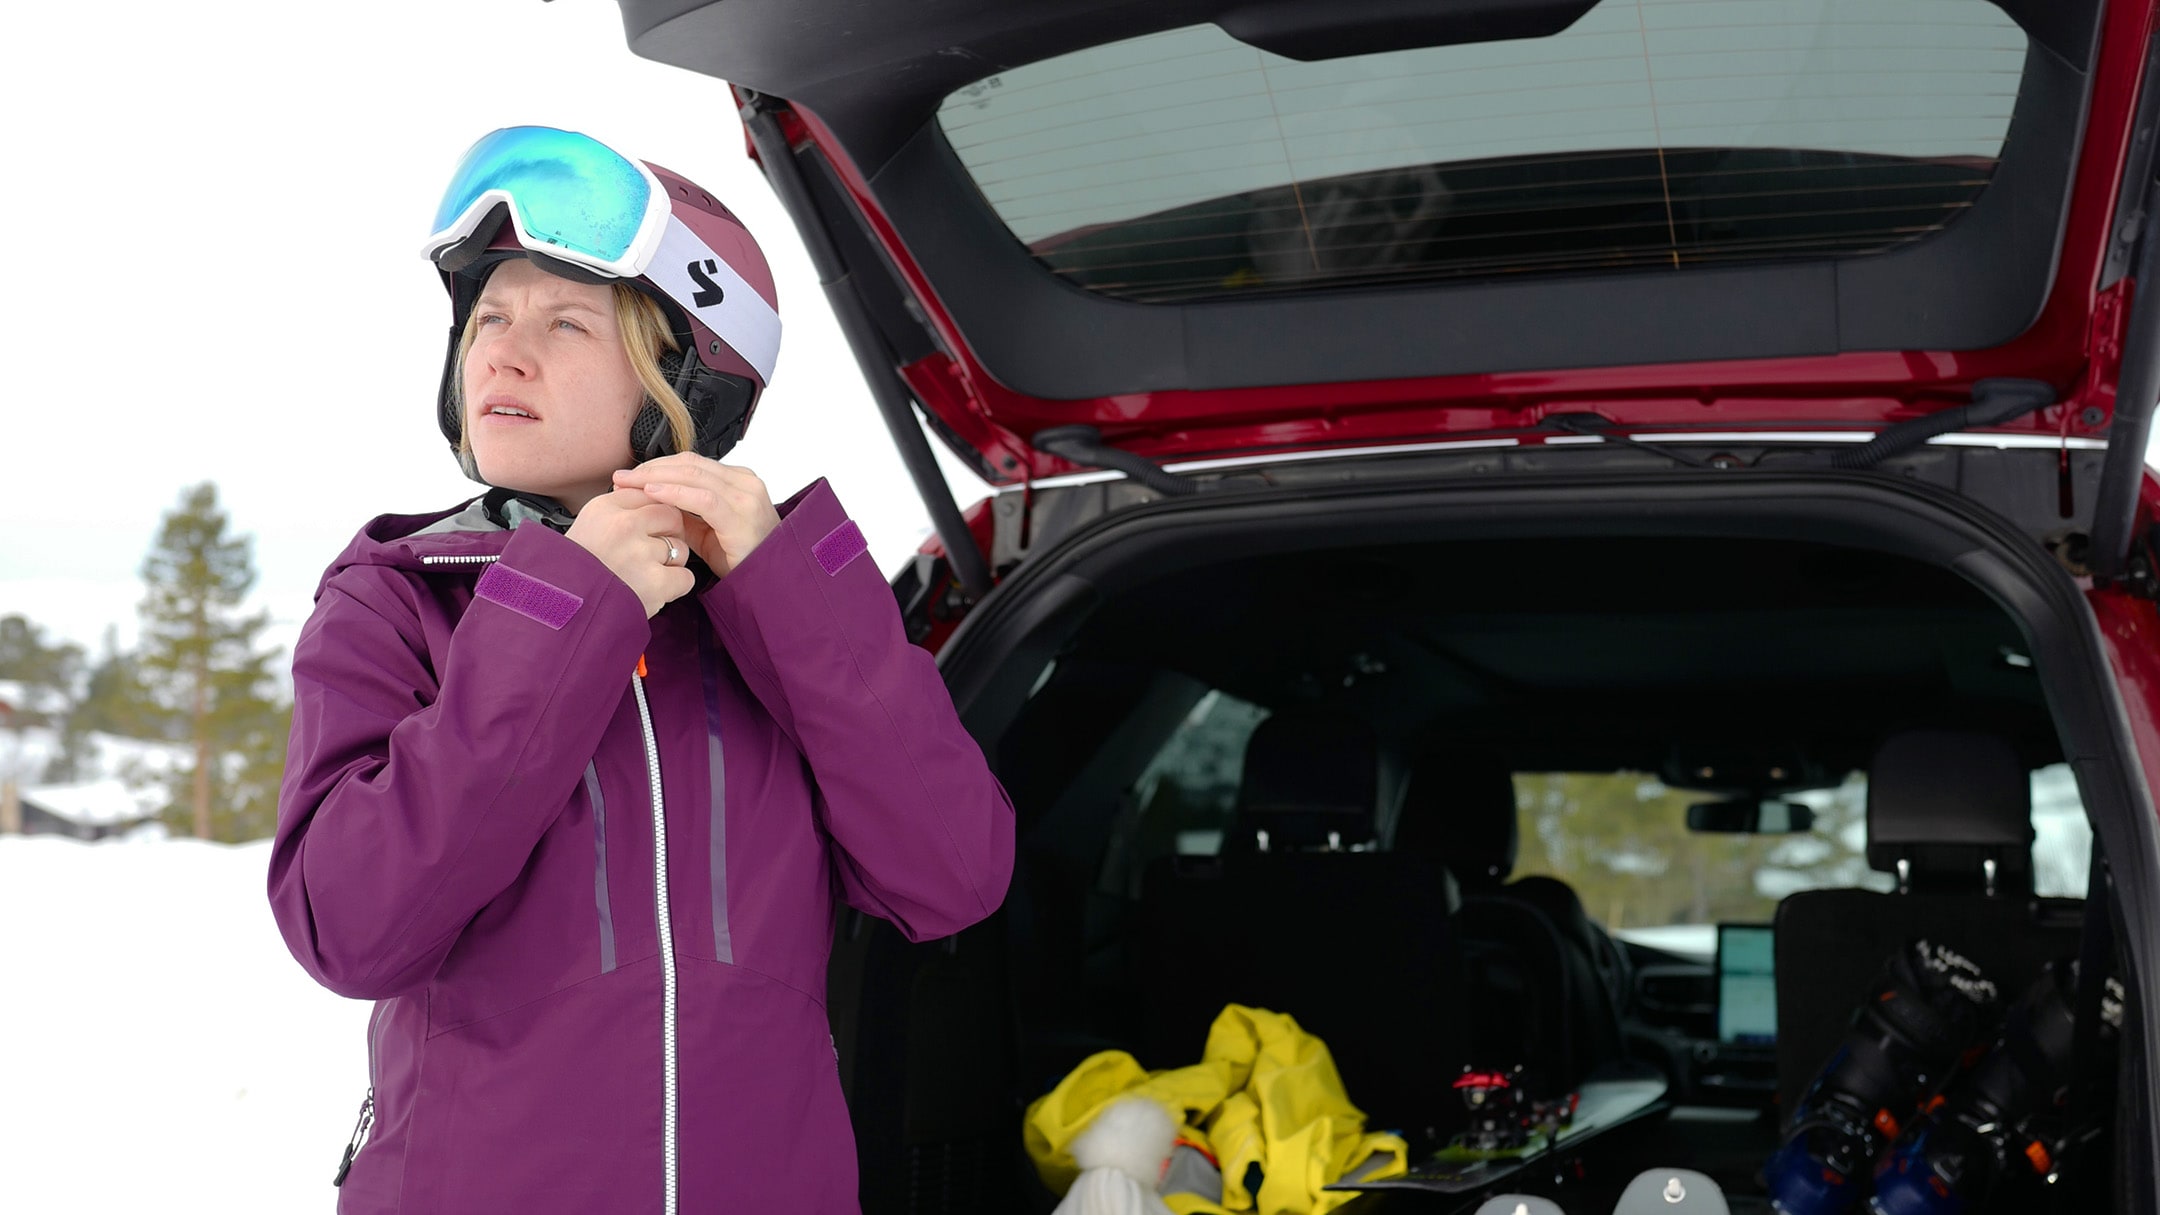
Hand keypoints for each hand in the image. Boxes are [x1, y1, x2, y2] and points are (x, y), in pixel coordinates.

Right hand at [565, 489, 694, 617]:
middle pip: (672, 517)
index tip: (647, 529)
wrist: (563, 611)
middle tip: (648, 554)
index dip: (654, 516)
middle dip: (669, 535)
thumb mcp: (591, 525)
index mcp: (605, 507)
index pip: (651, 494)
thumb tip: (654, 492)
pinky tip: (652, 590)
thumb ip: (622, 508)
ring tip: (642, 575)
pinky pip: (685, 577)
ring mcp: (639, 554)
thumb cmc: (579, 570)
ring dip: (669, 564)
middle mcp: (622, 526)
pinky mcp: (654, 583)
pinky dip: (674, 587)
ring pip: (680, 549)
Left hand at [612, 455, 780, 577]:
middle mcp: (744, 483)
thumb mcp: (708, 533)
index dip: (658, 466)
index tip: (630, 476)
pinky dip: (674, 492)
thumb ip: (685, 515)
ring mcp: (745, 497)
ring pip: (693, 474)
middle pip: (690, 463)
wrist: (769, 583)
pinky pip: (702, 498)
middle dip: (651, 468)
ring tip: (629, 483)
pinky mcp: (741, 516)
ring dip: (655, 477)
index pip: (692, 463)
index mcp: (738, 482)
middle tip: (621, 477)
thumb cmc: (744, 559)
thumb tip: (653, 504)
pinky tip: (652, 493)